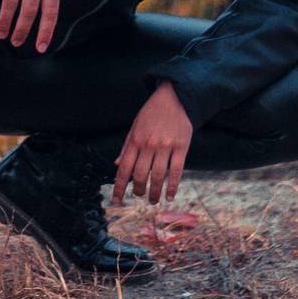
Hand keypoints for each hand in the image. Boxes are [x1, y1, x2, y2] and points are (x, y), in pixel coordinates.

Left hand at [112, 82, 192, 205]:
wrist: (174, 98)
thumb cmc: (151, 113)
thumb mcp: (134, 126)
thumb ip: (126, 147)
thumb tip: (116, 165)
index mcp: (135, 140)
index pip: (123, 168)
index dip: (119, 187)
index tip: (115, 200)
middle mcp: (149, 145)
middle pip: (141, 175)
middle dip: (138, 191)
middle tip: (139, 197)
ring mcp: (166, 146)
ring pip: (158, 176)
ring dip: (154, 192)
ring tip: (152, 201)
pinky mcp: (182, 147)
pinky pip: (177, 171)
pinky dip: (173, 186)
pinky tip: (170, 196)